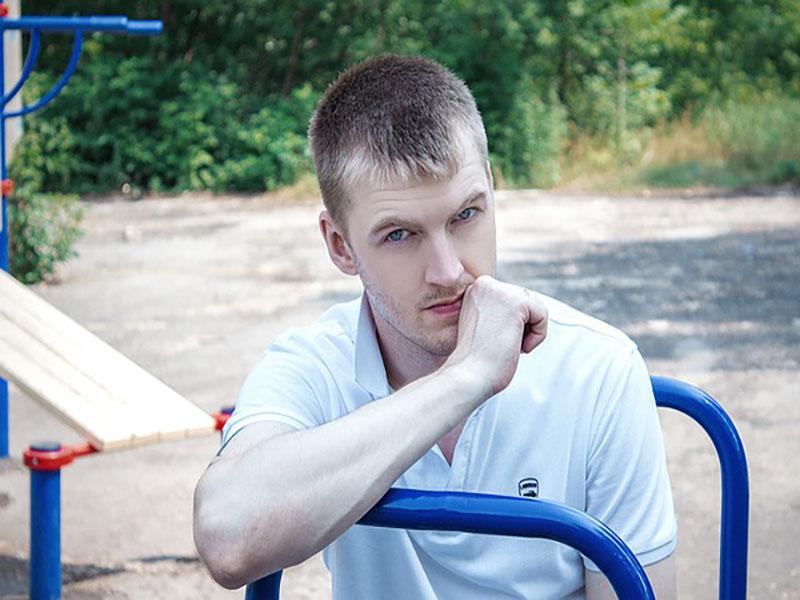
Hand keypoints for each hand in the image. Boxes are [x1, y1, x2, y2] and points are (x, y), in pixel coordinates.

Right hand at [445, 275, 547, 398]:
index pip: (510, 299)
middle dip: (520, 327)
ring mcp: (499, 290)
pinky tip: (517, 347)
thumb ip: (496, 310)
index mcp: (474, 289)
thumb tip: (520, 311)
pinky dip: (537, 335)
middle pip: (524, 300)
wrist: (467, 376)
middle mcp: (484, 284)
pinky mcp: (516, 302)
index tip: (492, 340)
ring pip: (534, 306)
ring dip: (528, 332)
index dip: (509, 325)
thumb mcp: (482, 326)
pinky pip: (542, 314)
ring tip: (507, 346)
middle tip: (499, 345)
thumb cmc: (474, 360)